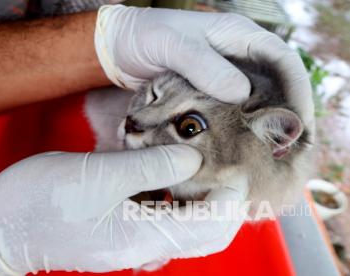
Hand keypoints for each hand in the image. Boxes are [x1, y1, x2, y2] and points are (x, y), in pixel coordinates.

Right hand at [0, 145, 247, 274]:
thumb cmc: (39, 203)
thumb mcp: (97, 175)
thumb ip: (150, 166)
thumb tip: (192, 159)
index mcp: (143, 236)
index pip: (212, 228)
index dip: (232, 196)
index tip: (236, 163)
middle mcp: (142, 246)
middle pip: (203, 231)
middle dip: (222, 199)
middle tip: (222, 161)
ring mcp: (129, 242)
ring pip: (182, 224)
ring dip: (196, 196)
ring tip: (196, 160)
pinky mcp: (116, 232)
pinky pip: (157, 218)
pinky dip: (170, 196)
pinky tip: (161, 170)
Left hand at [94, 5, 313, 132]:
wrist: (117, 48)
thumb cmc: (143, 37)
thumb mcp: (170, 44)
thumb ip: (202, 64)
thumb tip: (240, 92)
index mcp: (238, 36)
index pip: (283, 61)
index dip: (298, 91)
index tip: (299, 123)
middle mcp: (236, 58)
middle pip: (276, 86)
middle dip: (285, 117)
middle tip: (286, 151)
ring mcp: (222, 78)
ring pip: (256, 103)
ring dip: (264, 129)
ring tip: (268, 158)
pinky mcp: (208, 96)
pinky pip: (232, 114)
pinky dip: (239, 131)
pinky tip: (238, 152)